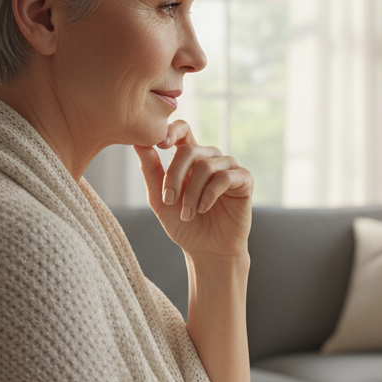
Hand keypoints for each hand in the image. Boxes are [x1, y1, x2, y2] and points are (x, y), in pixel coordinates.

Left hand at [134, 120, 252, 261]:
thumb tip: (137, 143)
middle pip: (189, 150)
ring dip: (191, 193)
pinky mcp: (244, 180)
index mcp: (191, 159)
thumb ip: (151, 170)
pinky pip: (224, 177)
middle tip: (169, 201)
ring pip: (205, 166)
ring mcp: (229, 168)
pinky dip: (209, 194)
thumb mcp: (160, 199)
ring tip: (188, 214)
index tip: (159, 145)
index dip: (172, 130)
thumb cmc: (184, 226)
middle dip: (174, 177)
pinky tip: (203, 209)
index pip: (183, 130)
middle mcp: (211, 159)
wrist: (207, 251)